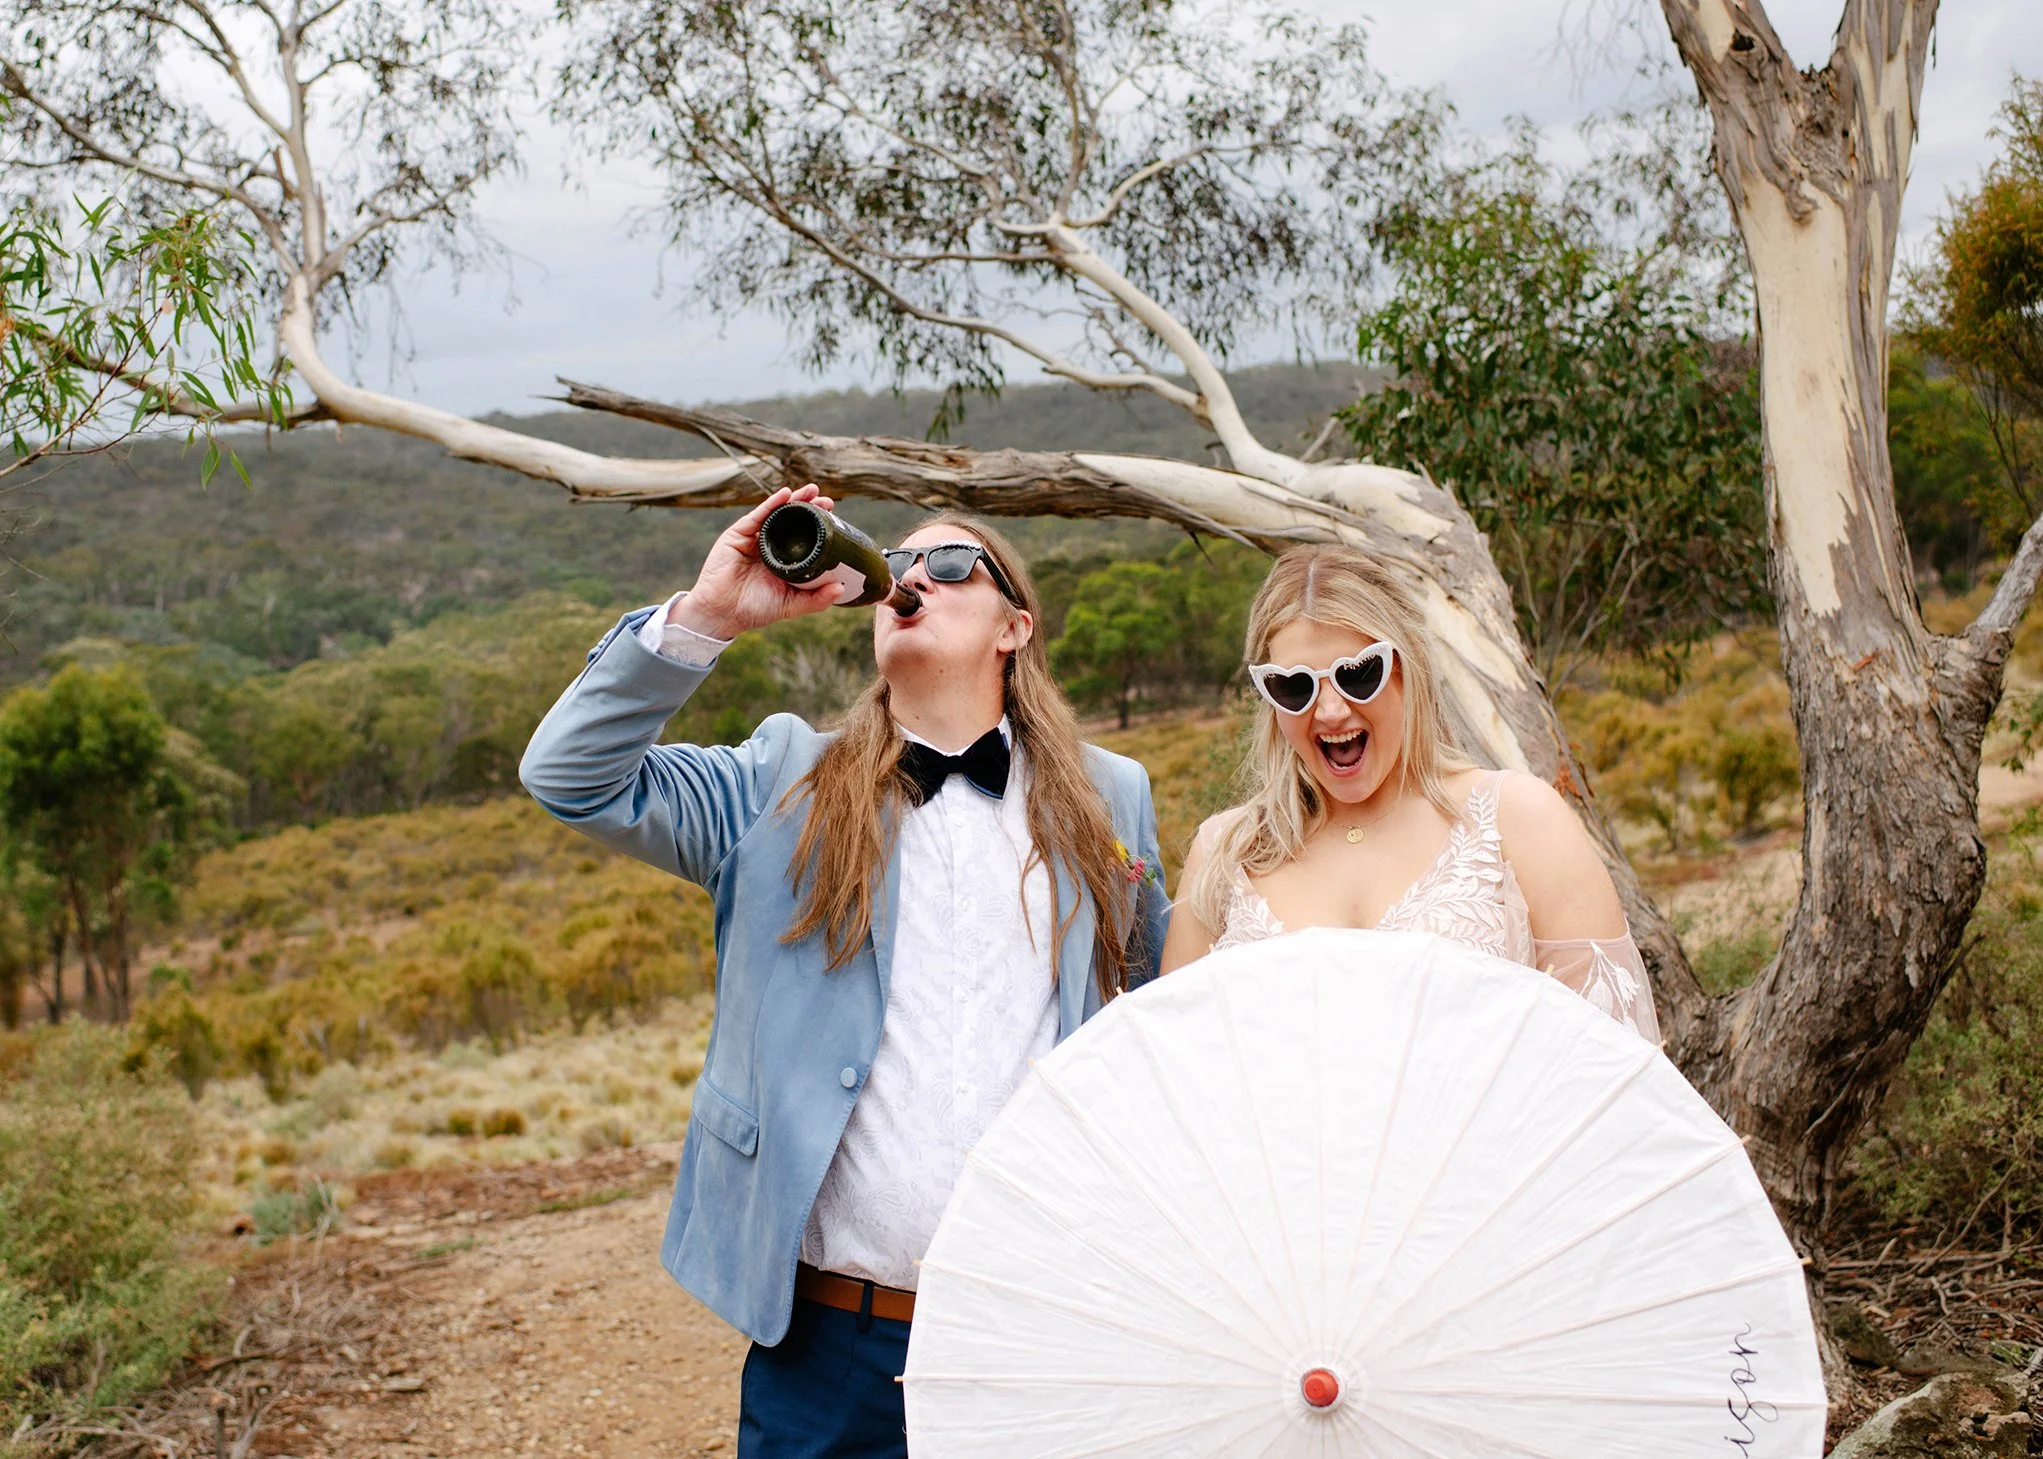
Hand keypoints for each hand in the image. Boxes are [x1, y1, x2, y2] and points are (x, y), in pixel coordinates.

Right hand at [668, 485, 846, 639]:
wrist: (722, 614)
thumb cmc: (755, 610)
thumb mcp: (790, 605)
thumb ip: (815, 599)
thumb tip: (841, 589)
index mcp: (783, 559)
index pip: (804, 536)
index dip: (819, 525)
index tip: (836, 517)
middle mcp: (770, 545)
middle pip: (792, 520)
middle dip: (810, 507)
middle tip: (828, 501)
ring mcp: (754, 538)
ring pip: (777, 514)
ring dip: (794, 500)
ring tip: (812, 491)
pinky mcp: (737, 534)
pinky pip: (756, 516)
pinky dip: (771, 504)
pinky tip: (785, 495)